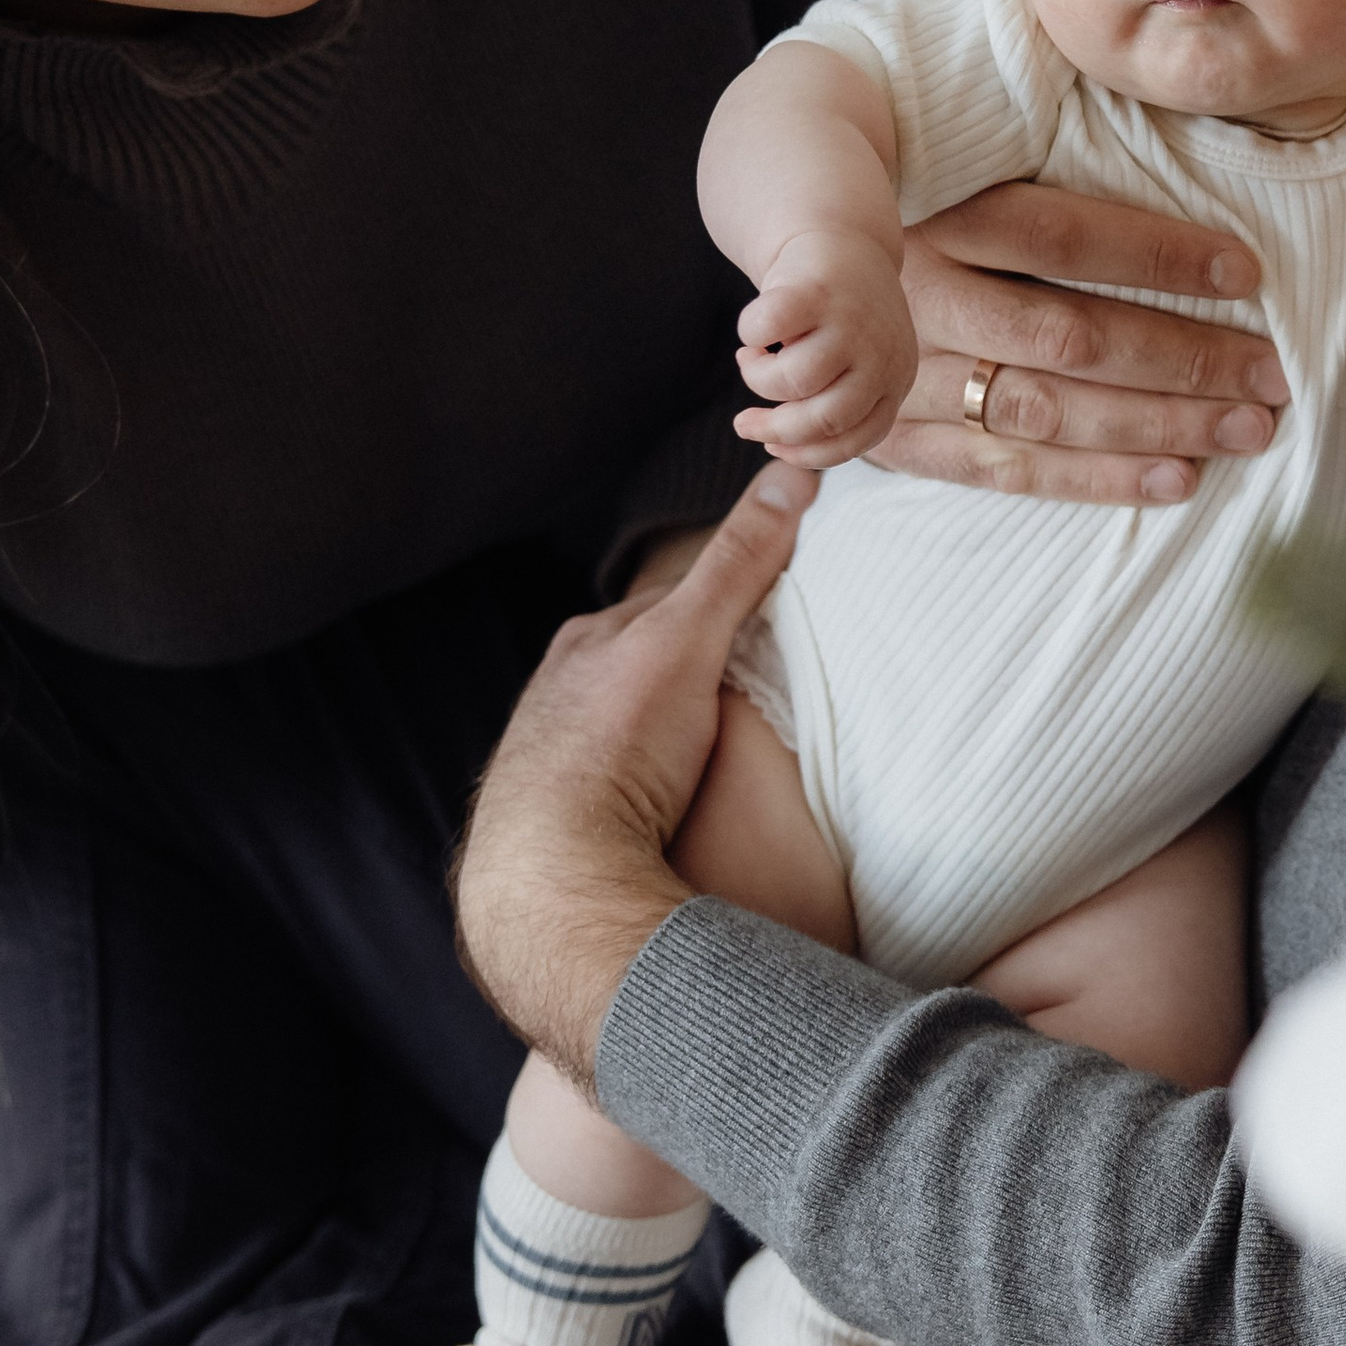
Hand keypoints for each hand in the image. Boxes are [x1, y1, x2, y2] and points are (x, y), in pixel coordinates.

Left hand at [455, 467, 816, 1087]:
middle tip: (753, 690)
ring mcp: (552, 758)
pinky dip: (646, 788)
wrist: (551, 871)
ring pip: (623, 729)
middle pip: (642, 667)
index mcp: (587, 642)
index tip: (769, 616)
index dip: (722, 604)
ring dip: (664, 737)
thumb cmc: (618, 746)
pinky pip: (614, 787)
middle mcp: (558, 693)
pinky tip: (671, 810)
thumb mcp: (689, 639)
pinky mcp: (559, 821)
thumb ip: (739, 561)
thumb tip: (794, 474)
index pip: (667, 604)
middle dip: (689, 673)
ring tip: (716, 758)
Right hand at [734, 227, 917, 465]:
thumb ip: (833, 404)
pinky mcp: (816, 288)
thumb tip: (781, 443)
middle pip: (825, 419)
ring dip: (758, 379)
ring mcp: (851, 320)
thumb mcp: (854, 364)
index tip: (774, 448)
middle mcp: (882, 352)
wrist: (840, 238)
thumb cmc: (839, 316)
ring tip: (752, 360)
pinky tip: (753, 332)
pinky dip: (749, 336)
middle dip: (774, 430)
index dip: (809, 454)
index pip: (859, 438)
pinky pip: (766, 331)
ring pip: (793, 380)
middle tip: (744, 424)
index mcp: (895, 378)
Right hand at [877, 182, 1289, 506]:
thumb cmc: (914, 201)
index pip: (1062, 235)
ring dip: (1157, 425)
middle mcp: (916, 297)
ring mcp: (901, 376)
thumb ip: (1045, 150)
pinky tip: (1176, 480)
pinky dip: (1095, 480)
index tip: (1247, 273)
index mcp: (935, 212)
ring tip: (1246, 429)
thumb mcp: (960, 160)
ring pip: (1045, 409)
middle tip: (1271, 376)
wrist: (795, 272)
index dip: (1158, 255)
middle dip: (1183, 359)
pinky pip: (1005, 470)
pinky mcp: (894, 438)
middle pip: (1068, 335)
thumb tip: (1179, 142)